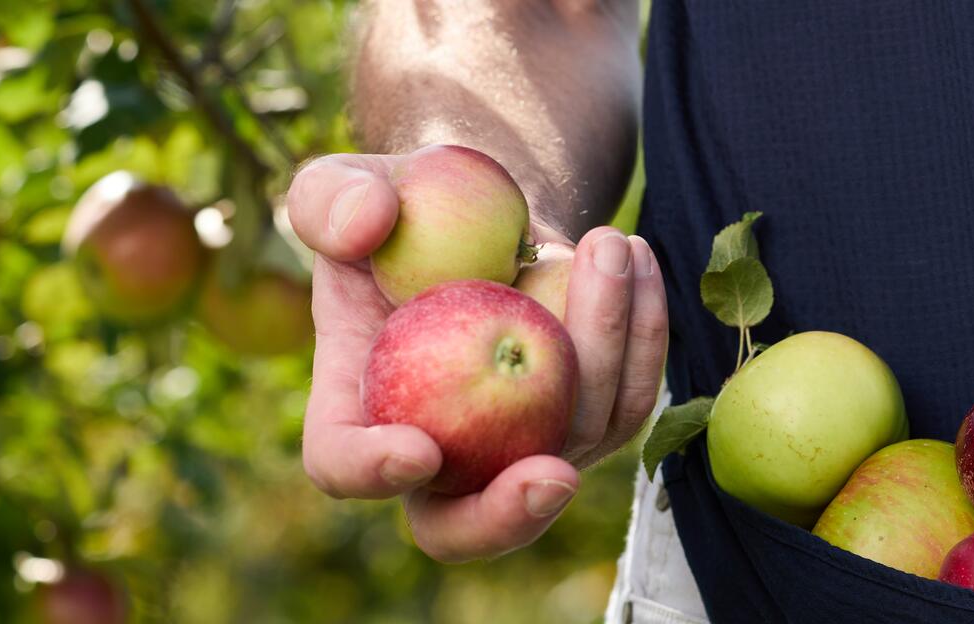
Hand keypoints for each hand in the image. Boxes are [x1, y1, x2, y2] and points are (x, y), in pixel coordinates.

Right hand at [285, 153, 667, 561]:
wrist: (480, 209)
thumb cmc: (398, 201)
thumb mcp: (343, 181)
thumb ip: (330, 200)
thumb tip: (363, 227)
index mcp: (355, 406)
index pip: (344, 464)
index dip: (373, 472)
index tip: (419, 448)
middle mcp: (435, 449)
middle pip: (461, 527)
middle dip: (508, 518)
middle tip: (555, 478)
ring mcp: (514, 446)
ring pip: (570, 445)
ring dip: (605, 354)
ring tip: (611, 247)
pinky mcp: (581, 417)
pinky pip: (625, 403)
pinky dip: (644, 339)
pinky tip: (641, 263)